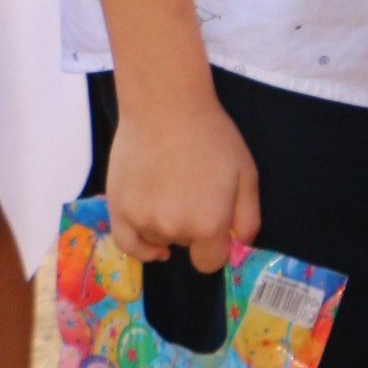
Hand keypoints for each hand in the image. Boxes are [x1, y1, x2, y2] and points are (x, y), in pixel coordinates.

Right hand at [105, 90, 259, 272]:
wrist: (165, 105)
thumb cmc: (212, 135)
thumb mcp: (247, 174)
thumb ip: (248, 218)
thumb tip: (240, 247)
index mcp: (209, 224)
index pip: (210, 262)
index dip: (215, 246)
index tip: (215, 226)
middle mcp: (174, 229)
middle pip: (185, 246)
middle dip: (192, 227)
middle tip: (192, 189)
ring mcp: (142, 220)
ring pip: (158, 239)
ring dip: (167, 225)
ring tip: (171, 187)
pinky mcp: (118, 209)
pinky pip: (127, 244)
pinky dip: (141, 247)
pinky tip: (153, 245)